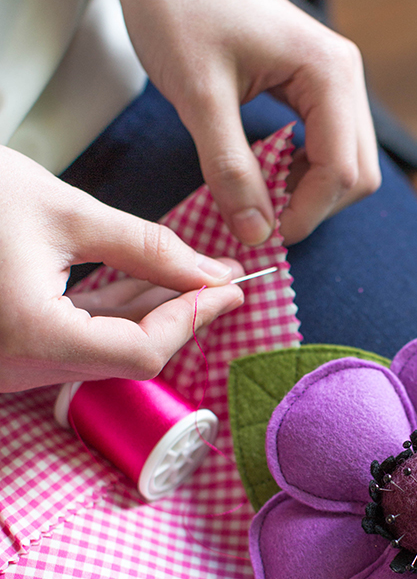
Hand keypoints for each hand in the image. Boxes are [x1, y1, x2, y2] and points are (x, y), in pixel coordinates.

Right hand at [0, 148, 243, 392]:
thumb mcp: (64, 211)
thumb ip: (146, 247)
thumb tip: (209, 273)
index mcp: (31, 336)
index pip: (142, 351)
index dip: (193, 319)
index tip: (232, 287)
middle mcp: (17, 367)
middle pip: (128, 356)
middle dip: (181, 315)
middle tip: (224, 280)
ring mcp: (12, 364)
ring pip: (106, 350)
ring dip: (152, 314)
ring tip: (195, 275)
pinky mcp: (12, 349)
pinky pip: (77, 339)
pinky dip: (116, 314)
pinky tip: (150, 284)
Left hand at [96, 0, 380, 245]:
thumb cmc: (178, 9)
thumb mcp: (199, 97)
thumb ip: (230, 169)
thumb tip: (257, 234)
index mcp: (329, 74)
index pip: (342, 171)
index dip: (306, 214)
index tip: (263, 236)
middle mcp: (344, 77)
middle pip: (357, 173)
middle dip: (314, 208)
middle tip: (263, 223)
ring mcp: (334, 81)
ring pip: (347, 164)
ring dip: (309, 193)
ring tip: (260, 199)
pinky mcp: (316, 86)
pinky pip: (328, 146)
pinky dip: (302, 172)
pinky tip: (266, 174)